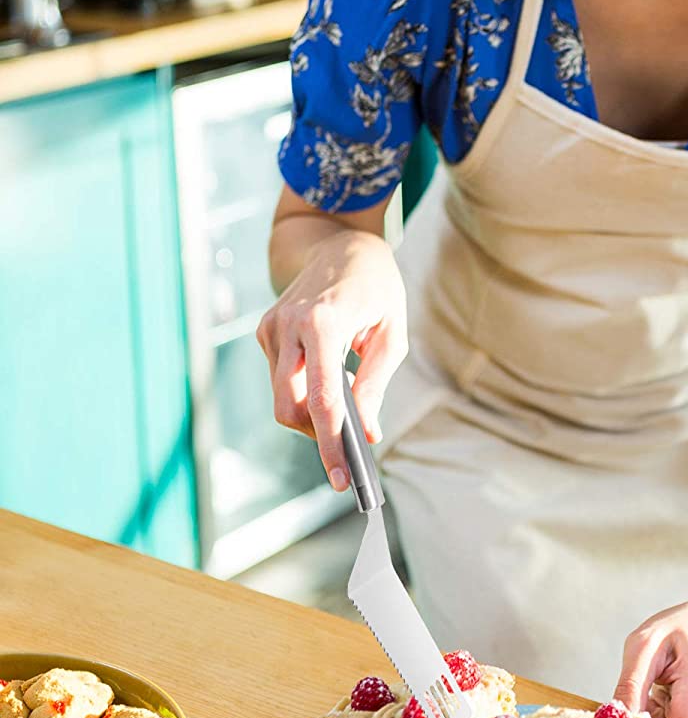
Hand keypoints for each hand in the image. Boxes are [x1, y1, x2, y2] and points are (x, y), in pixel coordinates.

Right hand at [256, 228, 406, 491]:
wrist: (338, 241)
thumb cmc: (376, 287)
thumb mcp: (392, 333)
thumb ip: (375, 384)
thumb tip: (366, 433)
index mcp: (323, 321)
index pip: (321, 397)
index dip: (330, 443)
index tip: (342, 477)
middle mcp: (289, 324)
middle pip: (290, 407)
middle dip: (315, 436)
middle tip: (345, 458)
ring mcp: (271, 327)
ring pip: (282, 398)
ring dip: (311, 414)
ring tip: (345, 409)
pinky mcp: (265, 330)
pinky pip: (281, 379)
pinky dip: (303, 391)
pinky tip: (328, 379)